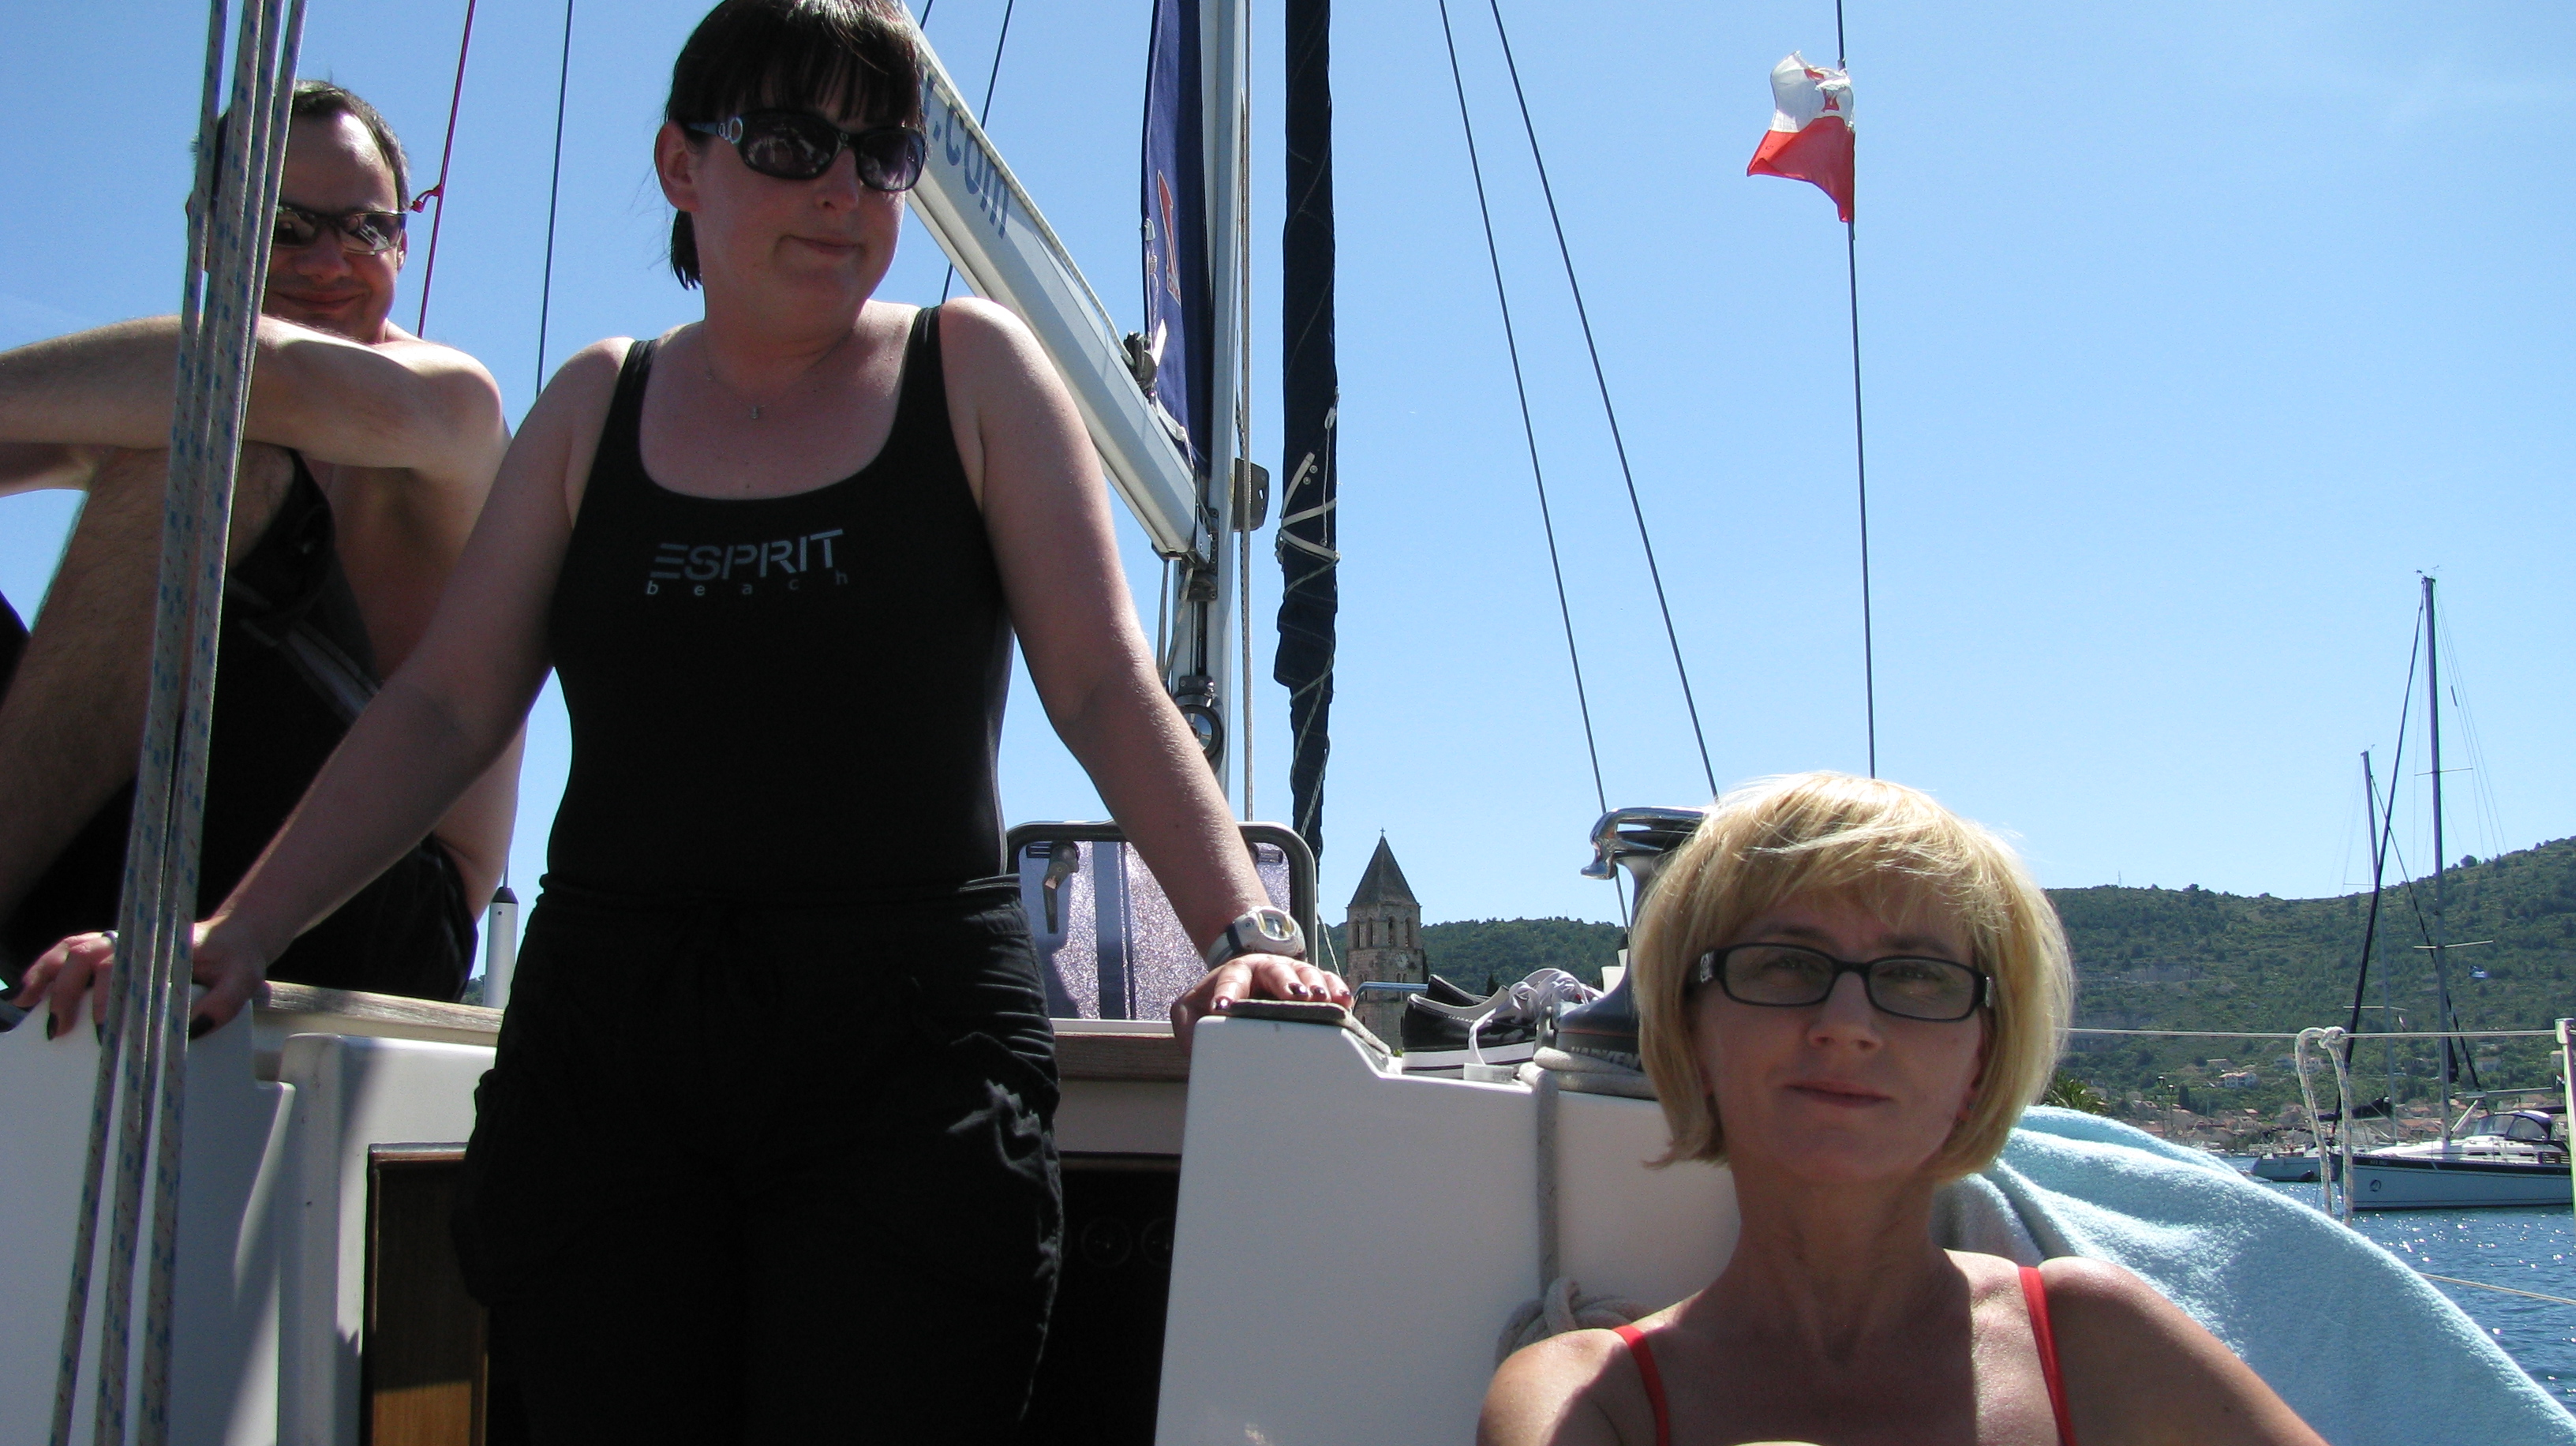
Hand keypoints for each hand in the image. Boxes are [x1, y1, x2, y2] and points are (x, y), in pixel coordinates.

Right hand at [15, 921, 267, 1040]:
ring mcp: (121, 941)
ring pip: (72, 949)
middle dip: (68, 992)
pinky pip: (71, 950)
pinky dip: (47, 967)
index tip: (103, 1026)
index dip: (109, 995)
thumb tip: (190, 1030)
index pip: (125, 965)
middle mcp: (136, 940)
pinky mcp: (113, 948)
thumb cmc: (237, 960)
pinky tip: (30, 991)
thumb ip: (224, 1004)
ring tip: (26, 1006)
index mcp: (163, 946)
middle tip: (59, 1029)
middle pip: (88, 956)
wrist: (236, 938)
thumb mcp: (244, 980)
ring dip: (47, 976)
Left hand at [1169, 953, 1355, 1051]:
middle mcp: (1265, 969)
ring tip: (1321, 999)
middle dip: (1285, 983)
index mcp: (1235, 973)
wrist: (1243, 979)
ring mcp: (1291, 973)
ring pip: (1306, 973)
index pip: (1230, 981)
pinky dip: (1336, 990)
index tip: (1225, 1008)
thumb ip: (1186, 1024)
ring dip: (1314, 986)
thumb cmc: (1219, 997)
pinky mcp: (1312, 981)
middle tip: (1294, 996)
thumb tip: (1196, 1047)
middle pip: (1276, 971)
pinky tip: (1343, 1001)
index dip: (1228, 993)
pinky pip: (1327, 981)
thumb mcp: (1193, 1008)